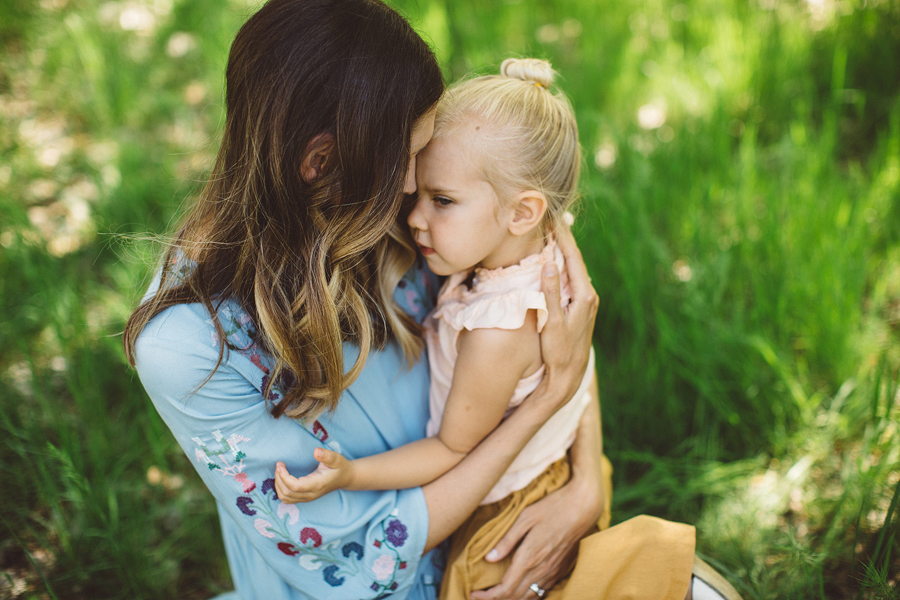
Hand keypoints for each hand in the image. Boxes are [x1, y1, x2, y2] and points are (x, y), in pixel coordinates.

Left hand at [273, 448, 350, 503]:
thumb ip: (327, 455)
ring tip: (279, 471)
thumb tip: (316, 451)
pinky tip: (282, 478)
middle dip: (278, 479)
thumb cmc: (340, 467)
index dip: (284, 477)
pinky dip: (281, 490)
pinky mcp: (305, 497)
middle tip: (279, 465)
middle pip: (287, 493)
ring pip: (285, 498)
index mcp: (317, 485)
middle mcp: (311, 494)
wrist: (345, 478)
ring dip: (278, 485)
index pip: (294, 486)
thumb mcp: (336, 459)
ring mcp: (307, 498)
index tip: (280, 464)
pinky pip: (288, 498)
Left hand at [470, 476, 601, 599]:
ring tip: (496, 596)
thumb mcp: (525, 518)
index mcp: (529, 557)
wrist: (583, 507)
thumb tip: (488, 558)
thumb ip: (507, 540)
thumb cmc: (552, 507)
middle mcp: (541, 570)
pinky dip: (528, 597)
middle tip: (480, 596)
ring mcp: (553, 572)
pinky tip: (520, 592)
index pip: (505, 589)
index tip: (473, 593)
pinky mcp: (561, 570)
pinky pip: (542, 592)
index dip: (487, 596)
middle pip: (515, 597)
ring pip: (529, 598)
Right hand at [536, 224, 598, 411]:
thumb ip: (551, 292)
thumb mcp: (553, 322)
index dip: (562, 236)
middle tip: (551, 215)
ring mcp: (586, 300)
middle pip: (574, 258)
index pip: (572, 257)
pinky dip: (563, 263)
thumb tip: (548, 263)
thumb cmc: (559, 351)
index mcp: (583, 295)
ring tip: (552, 230)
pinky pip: (571, 277)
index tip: (552, 217)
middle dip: (563, 237)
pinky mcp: (580, 306)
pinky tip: (555, 258)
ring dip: (563, 249)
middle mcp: (588, 295)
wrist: (568, 375)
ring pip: (573, 267)